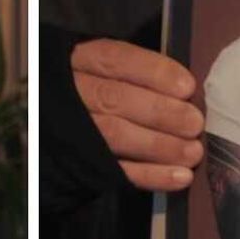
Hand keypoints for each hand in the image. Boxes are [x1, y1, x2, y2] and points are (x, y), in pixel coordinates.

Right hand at [71, 39, 203, 190]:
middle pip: (114, 99)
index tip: (187, 87)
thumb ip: (134, 72)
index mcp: (79, 61)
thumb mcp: (99, 66)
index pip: (115, 61)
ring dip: (159, 146)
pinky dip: (150, 176)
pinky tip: (179, 177)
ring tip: (193, 152)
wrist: (45, 126)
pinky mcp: (81, 164)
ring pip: (114, 136)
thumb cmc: (91, 88)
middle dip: (160, 113)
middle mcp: (71, 93)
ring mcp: (73, 131)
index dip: (153, 73)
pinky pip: (116, 171)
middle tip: (194, 123)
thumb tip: (185, 89)